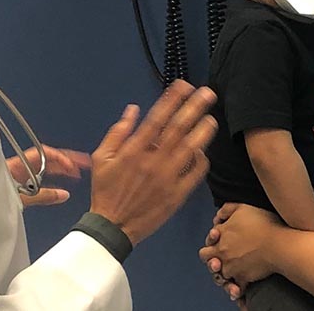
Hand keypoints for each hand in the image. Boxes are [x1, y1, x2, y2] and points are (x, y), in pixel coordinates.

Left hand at [8, 146, 91, 206]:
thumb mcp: (21, 198)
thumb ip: (44, 196)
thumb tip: (63, 195)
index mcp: (19, 163)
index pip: (45, 153)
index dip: (61, 157)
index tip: (73, 164)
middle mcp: (18, 164)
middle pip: (47, 157)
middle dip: (65, 160)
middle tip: (82, 164)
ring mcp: (17, 171)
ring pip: (44, 165)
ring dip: (60, 167)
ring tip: (76, 170)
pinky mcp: (16, 180)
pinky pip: (38, 173)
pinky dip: (51, 175)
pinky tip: (59, 179)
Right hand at [89, 80, 217, 244]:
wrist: (113, 227)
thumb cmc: (106, 190)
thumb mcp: (102, 158)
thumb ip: (118, 132)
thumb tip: (134, 110)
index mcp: (134, 150)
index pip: (158, 118)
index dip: (172, 99)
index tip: (184, 86)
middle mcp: (154, 161)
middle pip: (179, 129)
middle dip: (195, 108)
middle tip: (208, 93)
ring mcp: (168, 178)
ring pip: (191, 149)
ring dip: (203, 131)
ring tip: (211, 118)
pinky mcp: (178, 194)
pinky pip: (195, 173)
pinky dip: (201, 160)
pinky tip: (204, 151)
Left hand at [199, 203, 282, 287]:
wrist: (278, 244)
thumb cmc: (263, 224)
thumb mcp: (242, 208)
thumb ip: (227, 210)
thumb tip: (217, 217)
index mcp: (220, 236)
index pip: (208, 241)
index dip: (213, 241)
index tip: (222, 240)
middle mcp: (222, 253)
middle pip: (207, 260)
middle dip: (211, 259)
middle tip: (220, 258)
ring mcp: (231, 267)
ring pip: (219, 275)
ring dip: (223, 274)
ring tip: (232, 272)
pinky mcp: (242, 278)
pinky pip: (236, 288)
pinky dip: (237, 289)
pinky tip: (240, 288)